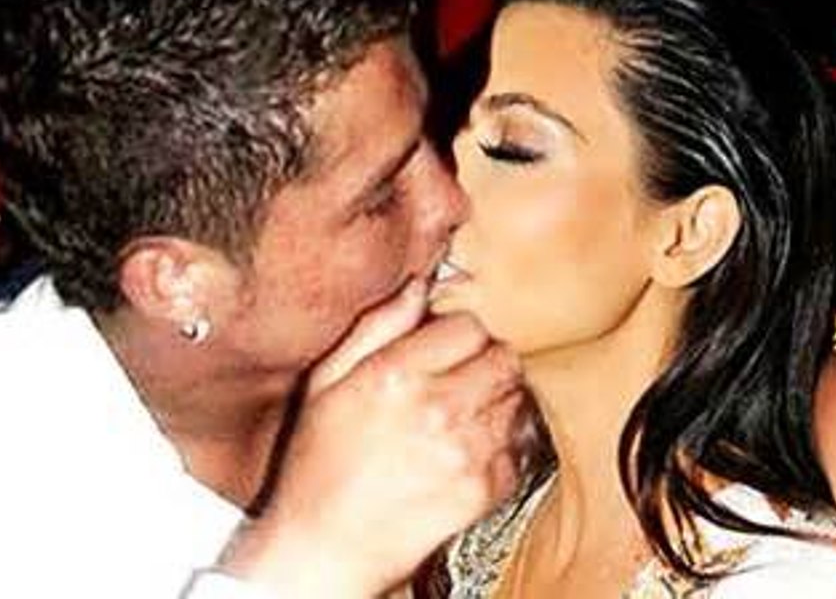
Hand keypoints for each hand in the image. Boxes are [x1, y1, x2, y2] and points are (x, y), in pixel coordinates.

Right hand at [221, 277, 526, 596]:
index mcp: (397, 375)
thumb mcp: (325, 383)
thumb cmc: (316, 467)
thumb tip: (418, 286)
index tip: (444, 347)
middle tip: (459, 379)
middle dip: (485, 362)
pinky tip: (464, 453)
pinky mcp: (484, 489)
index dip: (458, 333)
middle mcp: (438, 408)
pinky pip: (519, 448)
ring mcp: (467, 451)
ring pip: (517, 399)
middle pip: (504, 358)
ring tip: (459, 419)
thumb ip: (377, 327)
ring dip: (496, 402)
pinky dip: (501, 446)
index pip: (469, 325)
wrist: (324, 550)